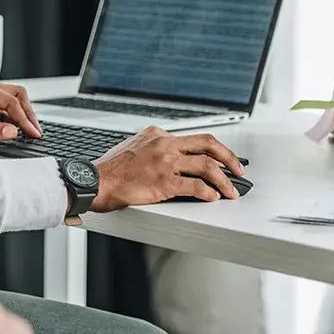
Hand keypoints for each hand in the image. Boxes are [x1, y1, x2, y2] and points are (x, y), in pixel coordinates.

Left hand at [0, 79, 42, 143]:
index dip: (24, 118)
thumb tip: (11, 131)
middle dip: (25, 113)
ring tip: (23, 133)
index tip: (33, 132)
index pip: (11, 101)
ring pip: (5, 104)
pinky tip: (6, 132)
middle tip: (34, 130)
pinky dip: (3, 122)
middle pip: (14, 96)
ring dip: (15, 118)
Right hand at [91, 127, 244, 211]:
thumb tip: (172, 160)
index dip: (211, 150)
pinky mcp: (165, 182)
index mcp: (157, 134)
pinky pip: (196, 187)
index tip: (220, 158)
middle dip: (228, 156)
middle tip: (238, 168)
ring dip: (224, 180)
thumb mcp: (133, 148)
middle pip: (207, 144)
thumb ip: (153, 150)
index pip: (192, 138)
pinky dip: (209, 193)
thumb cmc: (110, 170)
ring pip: (206, 166)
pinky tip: (213, 198)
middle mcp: (164, 144)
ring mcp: (165, 162)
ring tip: (231, 191)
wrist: (96, 182)